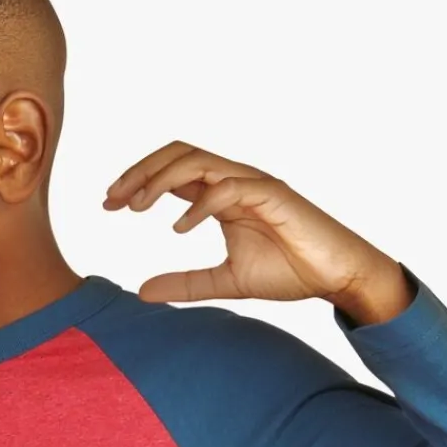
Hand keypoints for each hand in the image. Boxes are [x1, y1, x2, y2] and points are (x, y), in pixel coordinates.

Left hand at [103, 140, 410, 318]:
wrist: (338, 277)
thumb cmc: (290, 272)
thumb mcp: (225, 282)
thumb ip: (185, 283)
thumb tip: (140, 292)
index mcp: (222, 195)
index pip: (172, 172)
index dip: (136, 181)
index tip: (108, 204)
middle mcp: (234, 181)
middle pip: (178, 154)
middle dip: (139, 171)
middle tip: (111, 199)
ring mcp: (254, 184)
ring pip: (198, 161)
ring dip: (161, 180)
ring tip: (136, 207)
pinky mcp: (273, 195)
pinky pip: (229, 187)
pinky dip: (200, 204)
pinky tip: (180, 228)